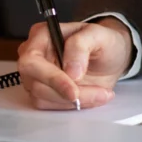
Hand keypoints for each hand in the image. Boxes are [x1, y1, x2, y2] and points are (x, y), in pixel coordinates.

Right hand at [17, 17, 133, 109]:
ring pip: (43, 99)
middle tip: (96, 93)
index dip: (51, 78)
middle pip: (36, 84)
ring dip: (75, 101)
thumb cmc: (102, 41)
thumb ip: (81, 45)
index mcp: (42, 35)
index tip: (74, 91)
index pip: (32, 61)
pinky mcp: (44, 93)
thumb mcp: (98, 35)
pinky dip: (73, 105)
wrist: (110, 58)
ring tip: (101, 92)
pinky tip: (94, 96)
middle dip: (65, 94)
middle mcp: (34, 57)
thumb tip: (70, 71)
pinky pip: (51, 107)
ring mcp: (37, 77)